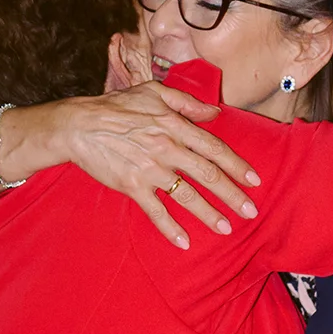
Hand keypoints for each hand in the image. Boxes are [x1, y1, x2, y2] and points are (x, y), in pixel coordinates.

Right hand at [52, 82, 261, 248]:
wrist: (79, 125)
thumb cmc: (116, 106)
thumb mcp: (154, 92)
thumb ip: (187, 102)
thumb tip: (215, 112)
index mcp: (175, 125)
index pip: (213, 148)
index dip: (236, 165)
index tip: (253, 180)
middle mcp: (167, 148)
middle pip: (207, 175)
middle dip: (232, 195)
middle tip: (250, 211)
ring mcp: (150, 169)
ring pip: (186, 195)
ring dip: (208, 214)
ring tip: (226, 228)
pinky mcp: (132, 185)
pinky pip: (156, 211)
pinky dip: (170, 228)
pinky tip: (184, 242)